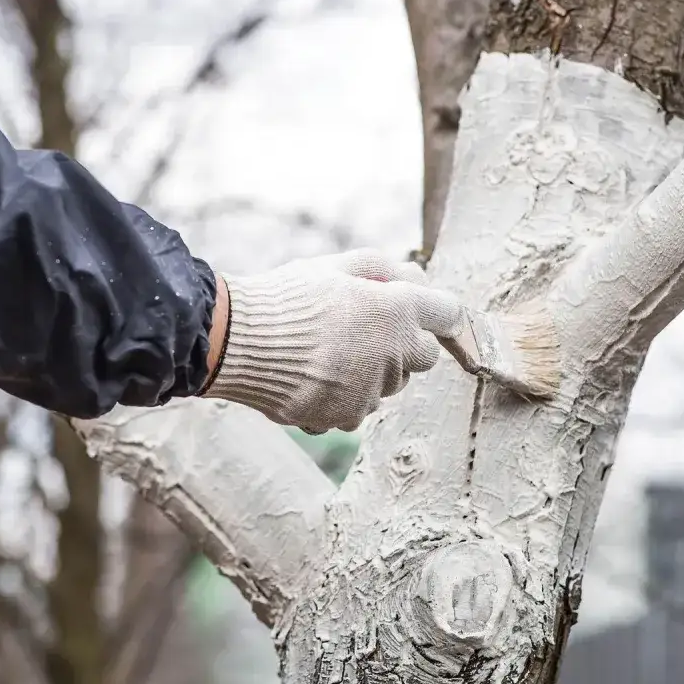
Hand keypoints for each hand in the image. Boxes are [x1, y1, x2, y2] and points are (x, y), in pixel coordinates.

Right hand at [200, 249, 463, 432]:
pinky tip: (310, 376)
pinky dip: (340, 395)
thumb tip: (415, 277)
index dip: (437, 311)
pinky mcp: (342, 418)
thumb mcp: (335, 265)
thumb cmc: (285, 297)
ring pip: (388, 386)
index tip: (425, 311)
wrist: (235, 342)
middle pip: (423, 357)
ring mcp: (368, 393)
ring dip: (371, 371)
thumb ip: (384, 268)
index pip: (448, 315)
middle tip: (363, 328)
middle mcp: (392, 356)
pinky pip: (355, 408)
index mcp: (397, 312)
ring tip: (326, 351)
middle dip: (402, 343)